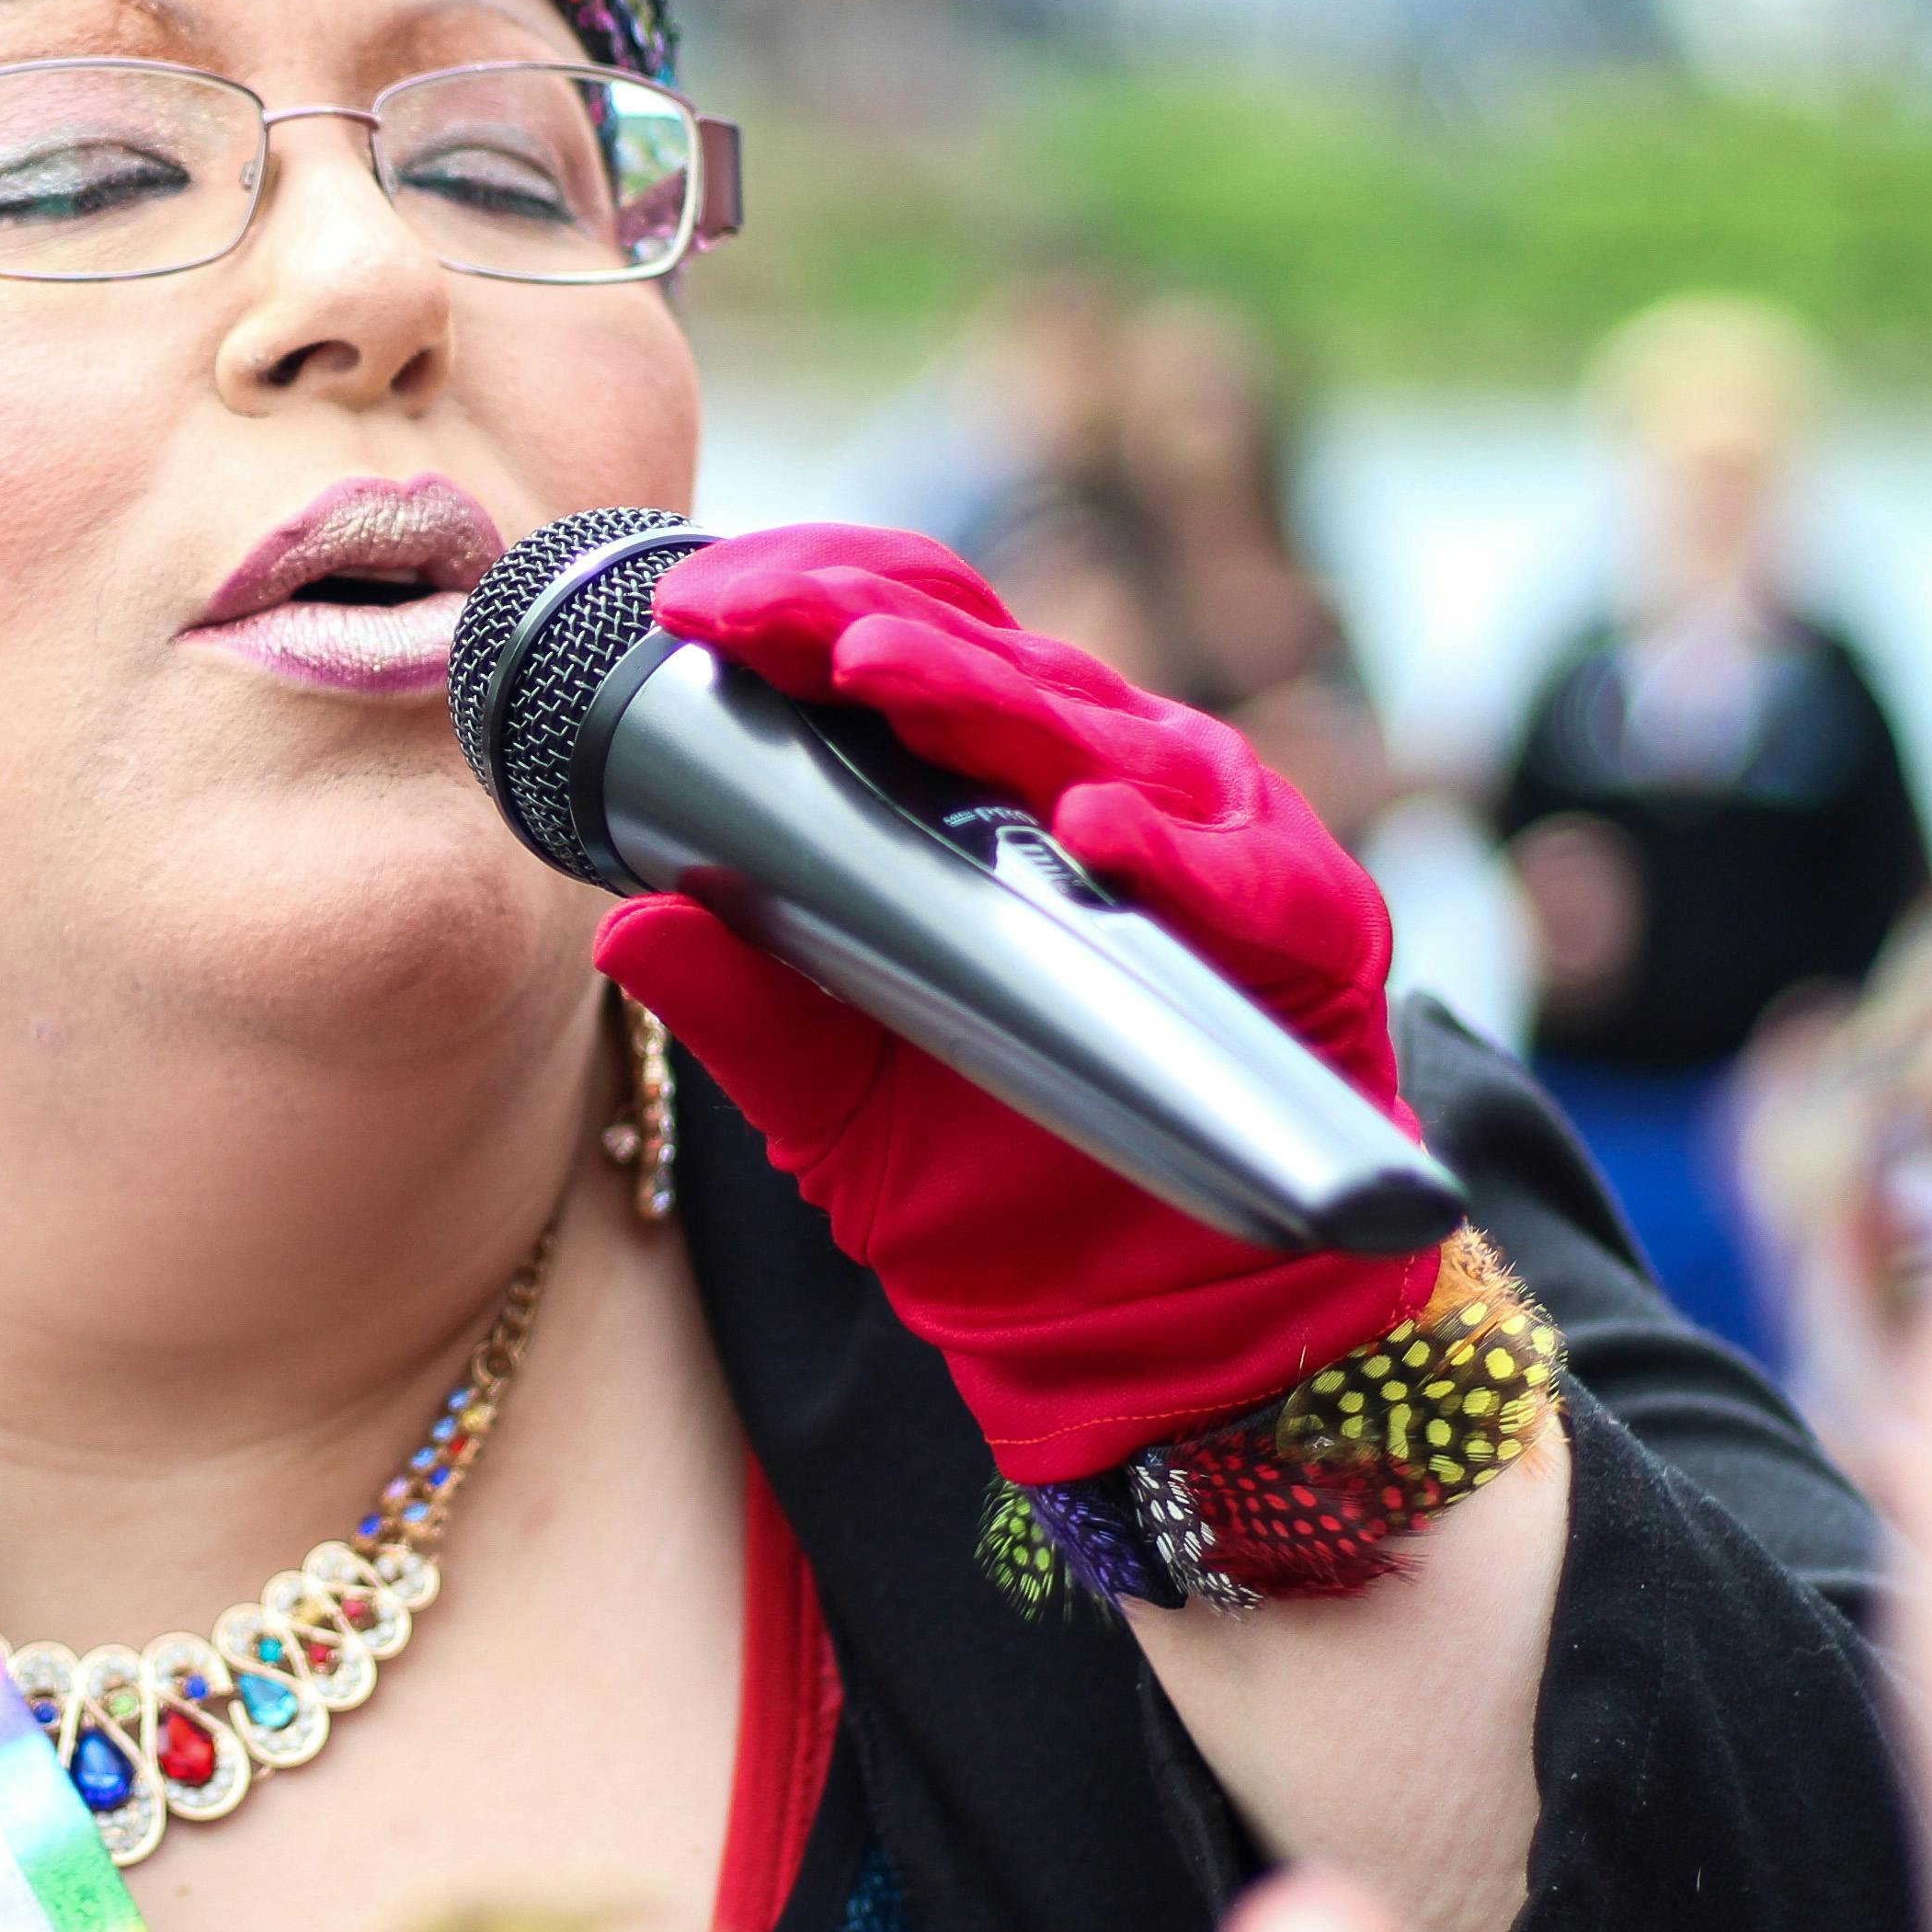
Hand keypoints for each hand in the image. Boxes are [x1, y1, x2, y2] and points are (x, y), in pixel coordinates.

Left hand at [593, 524, 1426, 1480]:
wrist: (1139, 1329)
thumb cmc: (992, 1181)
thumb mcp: (830, 1100)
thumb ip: (741, 1008)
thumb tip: (622, 930)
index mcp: (984, 788)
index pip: (899, 643)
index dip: (803, 602)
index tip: (688, 607)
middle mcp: (1098, 782)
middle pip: (984, 659)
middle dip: (867, 622)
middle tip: (767, 615)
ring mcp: (1210, 845)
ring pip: (1098, 734)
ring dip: (990, 700)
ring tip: (887, 679)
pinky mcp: (1308, 936)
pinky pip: (1248, 875)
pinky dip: (1178, 851)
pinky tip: (1099, 833)